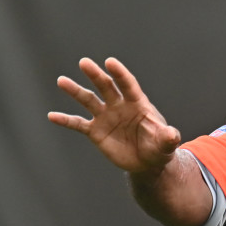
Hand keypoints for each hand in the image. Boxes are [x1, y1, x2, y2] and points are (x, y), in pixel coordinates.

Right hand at [48, 57, 180, 173]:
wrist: (147, 162)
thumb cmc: (159, 148)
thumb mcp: (166, 145)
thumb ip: (168, 138)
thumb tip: (173, 135)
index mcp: (137, 104)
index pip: (128, 85)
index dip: (120, 74)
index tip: (110, 62)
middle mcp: (119, 106)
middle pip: (106, 87)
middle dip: (96, 75)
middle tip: (85, 63)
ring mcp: (106, 117)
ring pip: (89, 100)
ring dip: (75, 91)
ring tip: (62, 81)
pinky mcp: (95, 131)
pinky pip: (78, 124)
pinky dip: (65, 120)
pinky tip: (52, 116)